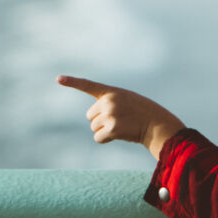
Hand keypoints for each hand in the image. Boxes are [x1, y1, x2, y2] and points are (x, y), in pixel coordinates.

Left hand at [56, 75, 185, 159]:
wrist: (158, 125)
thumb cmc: (145, 114)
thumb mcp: (128, 101)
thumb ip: (111, 103)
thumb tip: (94, 121)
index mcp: (113, 92)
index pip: (89, 85)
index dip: (72, 82)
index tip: (58, 78)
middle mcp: (109, 101)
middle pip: (90, 116)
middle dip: (101, 121)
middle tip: (120, 120)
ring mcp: (110, 115)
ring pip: (94, 127)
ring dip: (105, 130)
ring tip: (123, 126)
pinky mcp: (112, 128)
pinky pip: (98, 138)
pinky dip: (106, 139)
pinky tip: (120, 135)